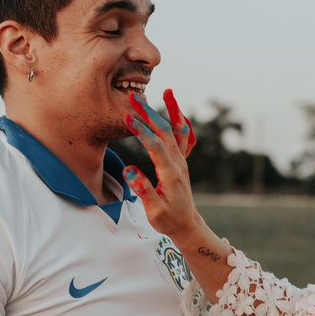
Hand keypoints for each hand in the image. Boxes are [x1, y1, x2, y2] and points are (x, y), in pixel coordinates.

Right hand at [124, 89, 200, 241]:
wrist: (187, 225)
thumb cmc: (168, 220)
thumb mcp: (154, 211)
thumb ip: (143, 190)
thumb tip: (129, 170)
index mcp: (171, 173)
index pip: (155, 146)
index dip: (141, 131)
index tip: (127, 117)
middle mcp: (179, 163)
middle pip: (165, 131)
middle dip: (149, 112)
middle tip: (133, 96)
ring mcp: (182, 161)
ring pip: (177, 130)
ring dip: (171, 110)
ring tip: (168, 91)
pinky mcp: (182, 161)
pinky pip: (184, 137)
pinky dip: (181, 121)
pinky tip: (177, 110)